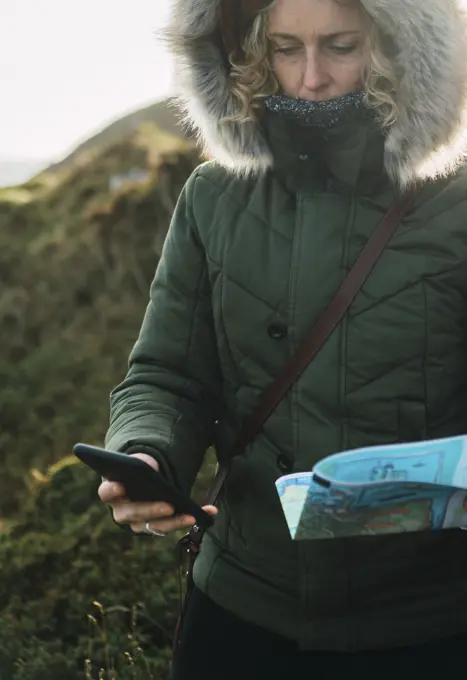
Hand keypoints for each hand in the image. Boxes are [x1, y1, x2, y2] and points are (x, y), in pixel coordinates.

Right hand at [97, 452, 217, 534]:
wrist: (142, 482)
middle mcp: (122, 512)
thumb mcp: (138, 462)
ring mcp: (138, 523)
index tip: (121, 485)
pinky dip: (191, 517)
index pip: (107, 492)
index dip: (112, 490)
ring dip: (175, 522)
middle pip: (134, 514)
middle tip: (169, 506)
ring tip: (192, 516)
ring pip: (155, 526)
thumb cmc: (136, 471)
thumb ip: (142, 464)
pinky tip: (209, 511)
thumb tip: (153, 470)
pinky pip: (173, 525)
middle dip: (152, 510)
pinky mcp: (156, 527)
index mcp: (111, 492)